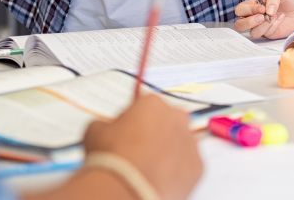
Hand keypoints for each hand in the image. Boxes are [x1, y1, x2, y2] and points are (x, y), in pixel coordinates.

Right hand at [83, 95, 201, 198]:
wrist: (125, 191)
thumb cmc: (110, 159)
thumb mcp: (94, 132)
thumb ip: (105, 125)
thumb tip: (105, 129)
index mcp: (153, 103)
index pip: (144, 108)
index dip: (132, 123)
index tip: (124, 137)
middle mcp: (177, 117)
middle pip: (166, 123)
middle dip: (154, 136)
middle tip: (136, 155)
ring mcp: (191, 142)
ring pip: (179, 145)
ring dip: (167, 154)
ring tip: (145, 173)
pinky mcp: (198, 166)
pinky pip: (186, 167)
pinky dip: (175, 174)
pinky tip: (157, 183)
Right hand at [233, 0, 293, 38]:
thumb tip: (267, 11)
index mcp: (253, 5)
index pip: (240, 10)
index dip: (248, 10)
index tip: (261, 8)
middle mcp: (254, 17)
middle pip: (239, 25)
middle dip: (249, 22)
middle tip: (262, 17)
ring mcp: (261, 26)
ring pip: (252, 32)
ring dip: (263, 25)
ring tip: (274, 16)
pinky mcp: (270, 33)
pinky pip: (265, 34)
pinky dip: (273, 26)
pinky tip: (281, 18)